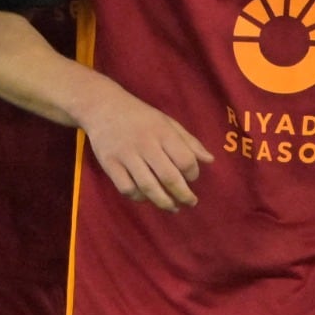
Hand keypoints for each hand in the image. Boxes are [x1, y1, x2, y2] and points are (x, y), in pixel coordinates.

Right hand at [79, 82, 214, 210]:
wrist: (104, 107)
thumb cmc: (141, 116)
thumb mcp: (167, 122)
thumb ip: (189, 141)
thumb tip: (210, 160)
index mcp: (162, 132)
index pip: (185, 160)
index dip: (193, 174)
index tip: (192, 178)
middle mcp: (145, 144)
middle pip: (169, 177)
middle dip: (183, 195)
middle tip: (190, 202)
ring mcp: (126, 155)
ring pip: (148, 188)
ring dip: (164, 202)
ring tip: (173, 207)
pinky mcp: (109, 164)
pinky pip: (127, 189)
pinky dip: (139, 197)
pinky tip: (147, 197)